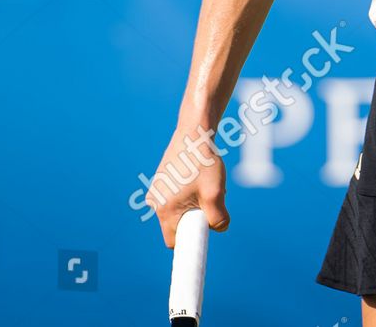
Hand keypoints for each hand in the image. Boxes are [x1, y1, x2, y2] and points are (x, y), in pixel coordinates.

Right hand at [147, 124, 229, 248]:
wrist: (194, 134)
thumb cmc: (204, 162)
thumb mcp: (216, 193)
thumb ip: (218, 218)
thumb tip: (219, 229)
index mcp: (165, 209)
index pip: (174, 241)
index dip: (189, 242)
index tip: (201, 239)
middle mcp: (156, 203)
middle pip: (178, 225)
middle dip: (195, 218)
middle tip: (209, 200)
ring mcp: (157, 192)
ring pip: (179, 210)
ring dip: (194, 204)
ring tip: (204, 184)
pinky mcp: (161, 183)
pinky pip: (176, 198)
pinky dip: (189, 194)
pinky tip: (197, 177)